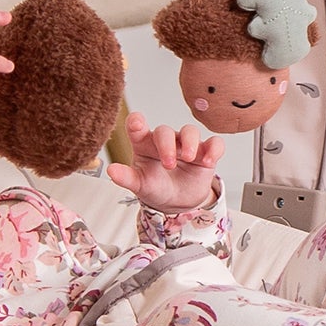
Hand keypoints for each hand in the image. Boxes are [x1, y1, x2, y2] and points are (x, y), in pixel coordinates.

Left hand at [107, 111, 222, 211]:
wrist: (177, 203)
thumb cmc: (155, 188)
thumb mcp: (140, 186)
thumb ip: (126, 178)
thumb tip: (111, 171)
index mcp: (144, 145)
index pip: (137, 128)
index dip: (136, 122)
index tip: (137, 122)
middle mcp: (165, 141)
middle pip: (165, 131)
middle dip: (166, 145)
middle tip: (169, 163)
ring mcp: (185, 145)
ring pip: (190, 131)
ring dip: (189, 142)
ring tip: (188, 157)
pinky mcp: (205, 152)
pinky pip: (214, 143)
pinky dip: (214, 149)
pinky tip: (208, 161)